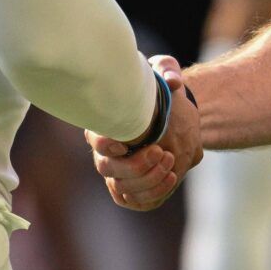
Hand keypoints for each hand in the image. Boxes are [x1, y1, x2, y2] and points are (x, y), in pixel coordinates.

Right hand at [85, 56, 201, 209]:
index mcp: (105, 124)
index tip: (125, 143)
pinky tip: (171, 178)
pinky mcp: (131, 188)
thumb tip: (173, 81)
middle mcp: (106, 152)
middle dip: (135, 165)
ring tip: (171, 164)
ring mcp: (117, 172)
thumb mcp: (165, 73)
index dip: (105, 143)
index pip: (94, 137)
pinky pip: (135, 200)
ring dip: (147, 180)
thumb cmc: (162, 95)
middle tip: (161, 152)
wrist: (176, 120)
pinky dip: (153, 194)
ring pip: (122, 187)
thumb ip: (167, 69)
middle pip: (106, 167)